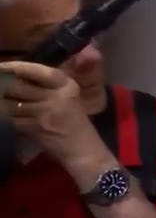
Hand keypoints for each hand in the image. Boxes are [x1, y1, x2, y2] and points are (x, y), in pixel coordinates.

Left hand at [0, 60, 113, 183]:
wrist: (85, 151)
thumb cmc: (76, 124)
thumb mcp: (69, 99)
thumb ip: (48, 87)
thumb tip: (17, 77)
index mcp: (66, 85)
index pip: (36, 70)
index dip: (15, 67)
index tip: (0, 66)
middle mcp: (57, 95)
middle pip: (19, 86)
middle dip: (2, 86)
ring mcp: (46, 111)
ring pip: (11, 103)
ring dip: (1, 104)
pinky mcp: (37, 127)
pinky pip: (12, 120)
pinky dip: (4, 119)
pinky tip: (2, 118)